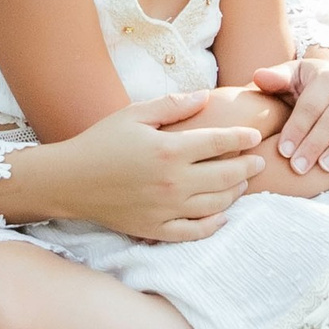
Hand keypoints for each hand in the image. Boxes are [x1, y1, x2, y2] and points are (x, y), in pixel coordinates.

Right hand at [27, 92, 263, 241]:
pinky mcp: (156, 230)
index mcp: (169, 150)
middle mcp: (172, 182)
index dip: (242, 139)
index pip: (219, 143)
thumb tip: (205, 96)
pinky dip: (214, 225)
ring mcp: (166, 209)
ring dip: (235, 193)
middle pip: (225, 176)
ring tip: (243, 183)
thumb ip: (172, 105)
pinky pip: (195, 231)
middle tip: (258, 161)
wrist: (70, 180)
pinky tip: (222, 215)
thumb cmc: (100, 141)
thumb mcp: (134, 114)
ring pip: (216, 205)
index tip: (254, 136)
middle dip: (247, 167)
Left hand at [253, 49, 328, 177]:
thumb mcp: (292, 75)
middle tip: (299, 167)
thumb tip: (258, 77)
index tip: (284, 150)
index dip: (297, 128)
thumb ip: (276, 78)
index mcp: (326, 78)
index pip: (310, 106)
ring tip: (326, 167)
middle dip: (315, 144)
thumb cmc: (310, 83)